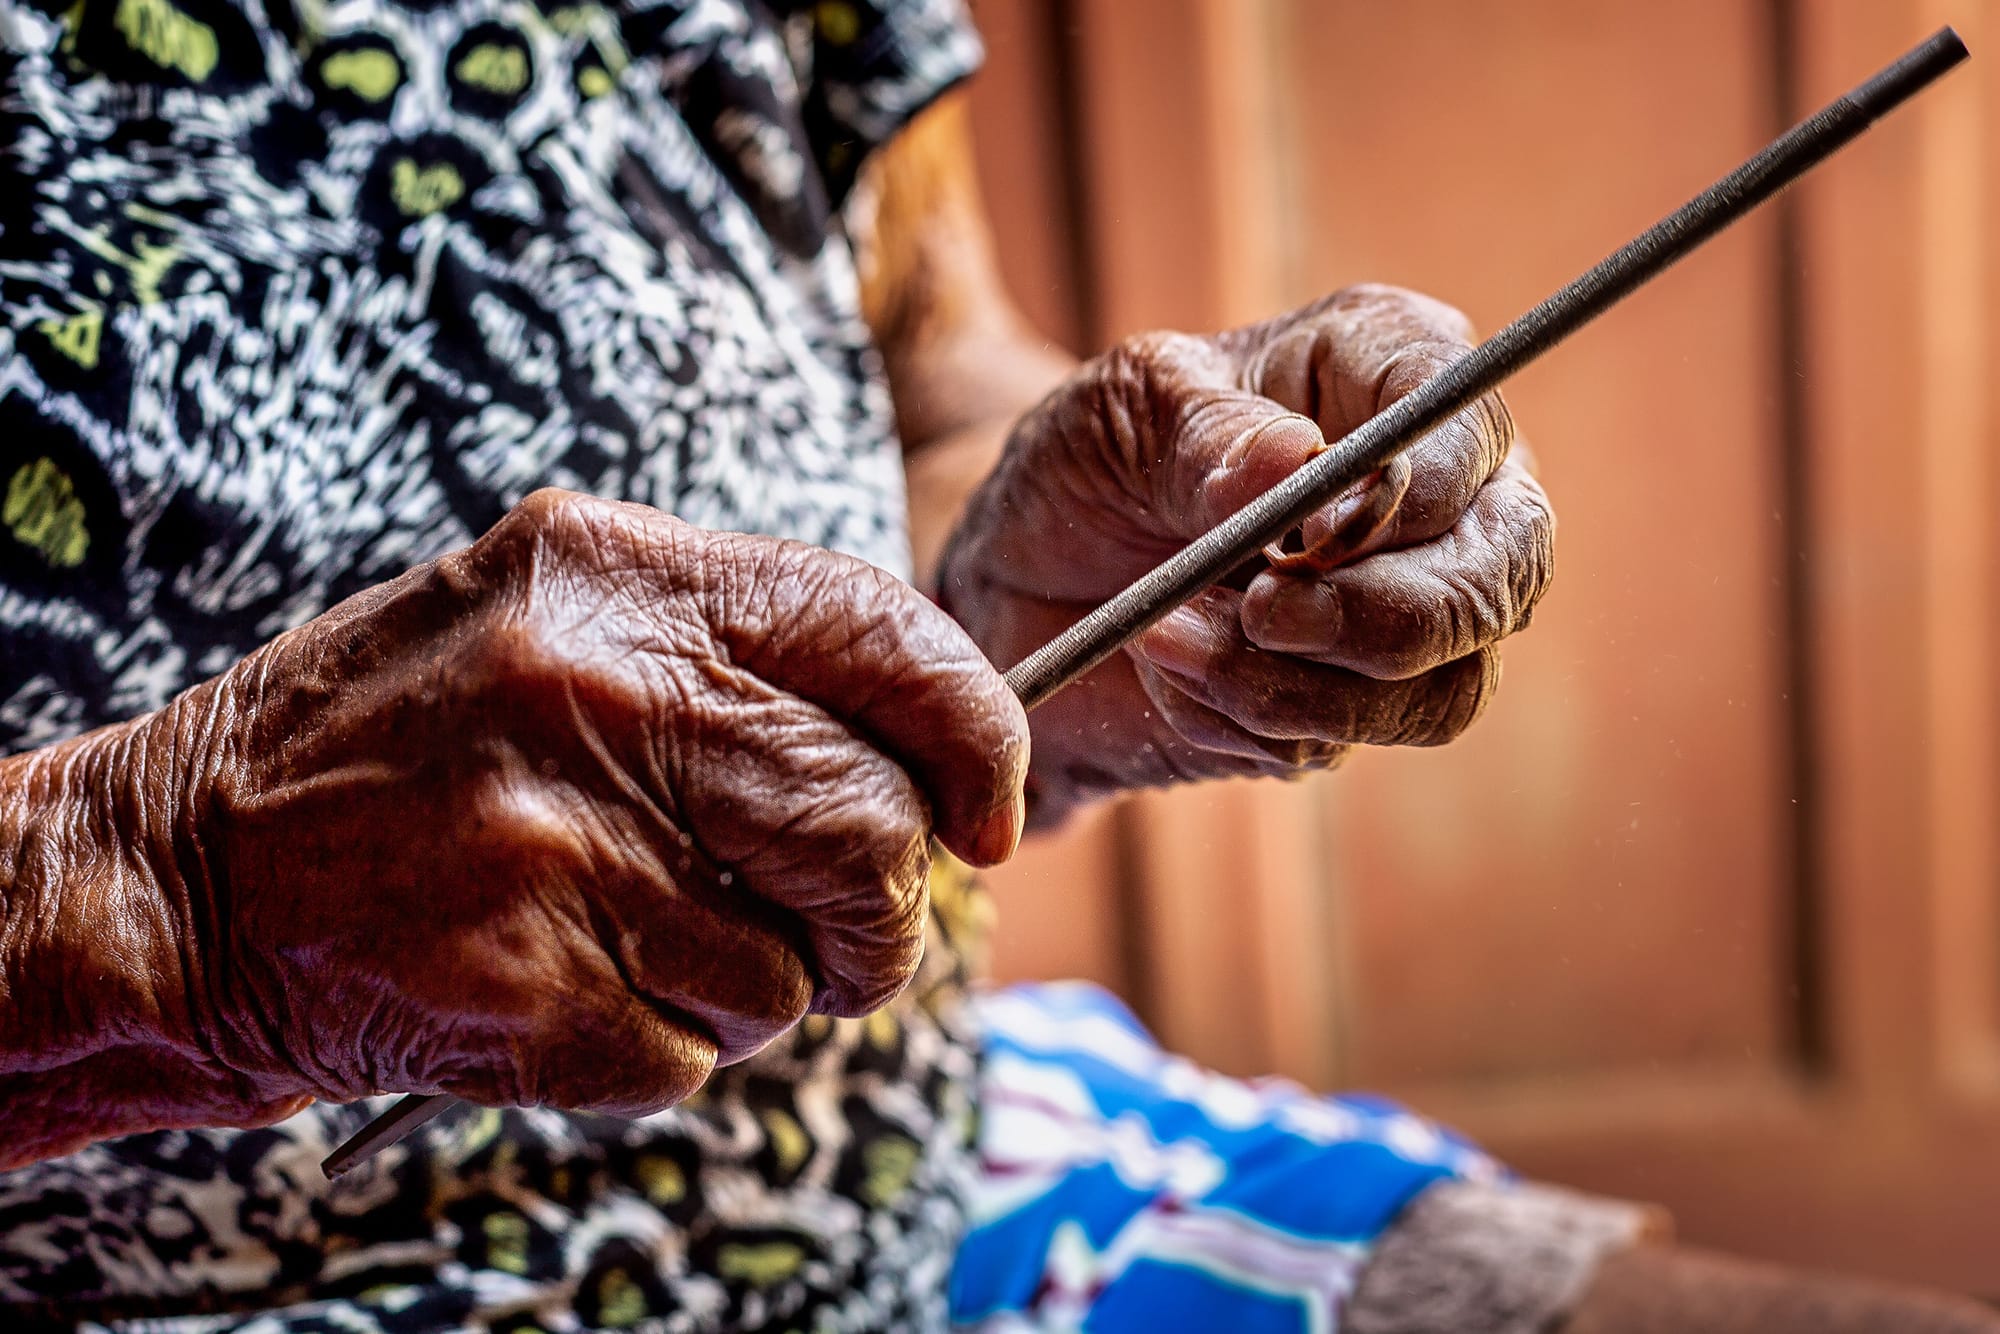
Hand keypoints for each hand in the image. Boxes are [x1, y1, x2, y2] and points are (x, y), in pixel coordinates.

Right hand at [0, 490, 1026, 1161]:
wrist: (184, 876)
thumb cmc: (406, 747)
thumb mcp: (558, 621)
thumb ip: (741, 661)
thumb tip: (943, 760)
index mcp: (616, 573)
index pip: (887, 637)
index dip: (977, 737)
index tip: (985, 812)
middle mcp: (595, 693)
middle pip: (866, 828)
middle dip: (882, 909)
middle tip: (838, 930)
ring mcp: (557, 847)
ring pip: (795, 967)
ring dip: (761, 985)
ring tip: (655, 944)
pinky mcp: (527, 990)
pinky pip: (699, 1053)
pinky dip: (667, 1046)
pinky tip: (573, 988)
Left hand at [936, 285, 1552, 823]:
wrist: (1022, 576)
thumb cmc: (1092, 457)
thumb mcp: (1123, 411)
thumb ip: (1211, 432)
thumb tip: (1301, 463)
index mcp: (1392, 371)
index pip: (1472, 421)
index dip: (1425, 483)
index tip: (1319, 527)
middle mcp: (1434, 496)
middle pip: (1505, 571)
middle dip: (1389, 614)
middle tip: (1262, 611)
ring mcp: (1405, 612)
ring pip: (1441, 687)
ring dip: (1298, 683)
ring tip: (1162, 635)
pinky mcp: (1352, 708)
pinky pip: (1337, 741)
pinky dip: (1240, 716)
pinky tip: (1162, 669)